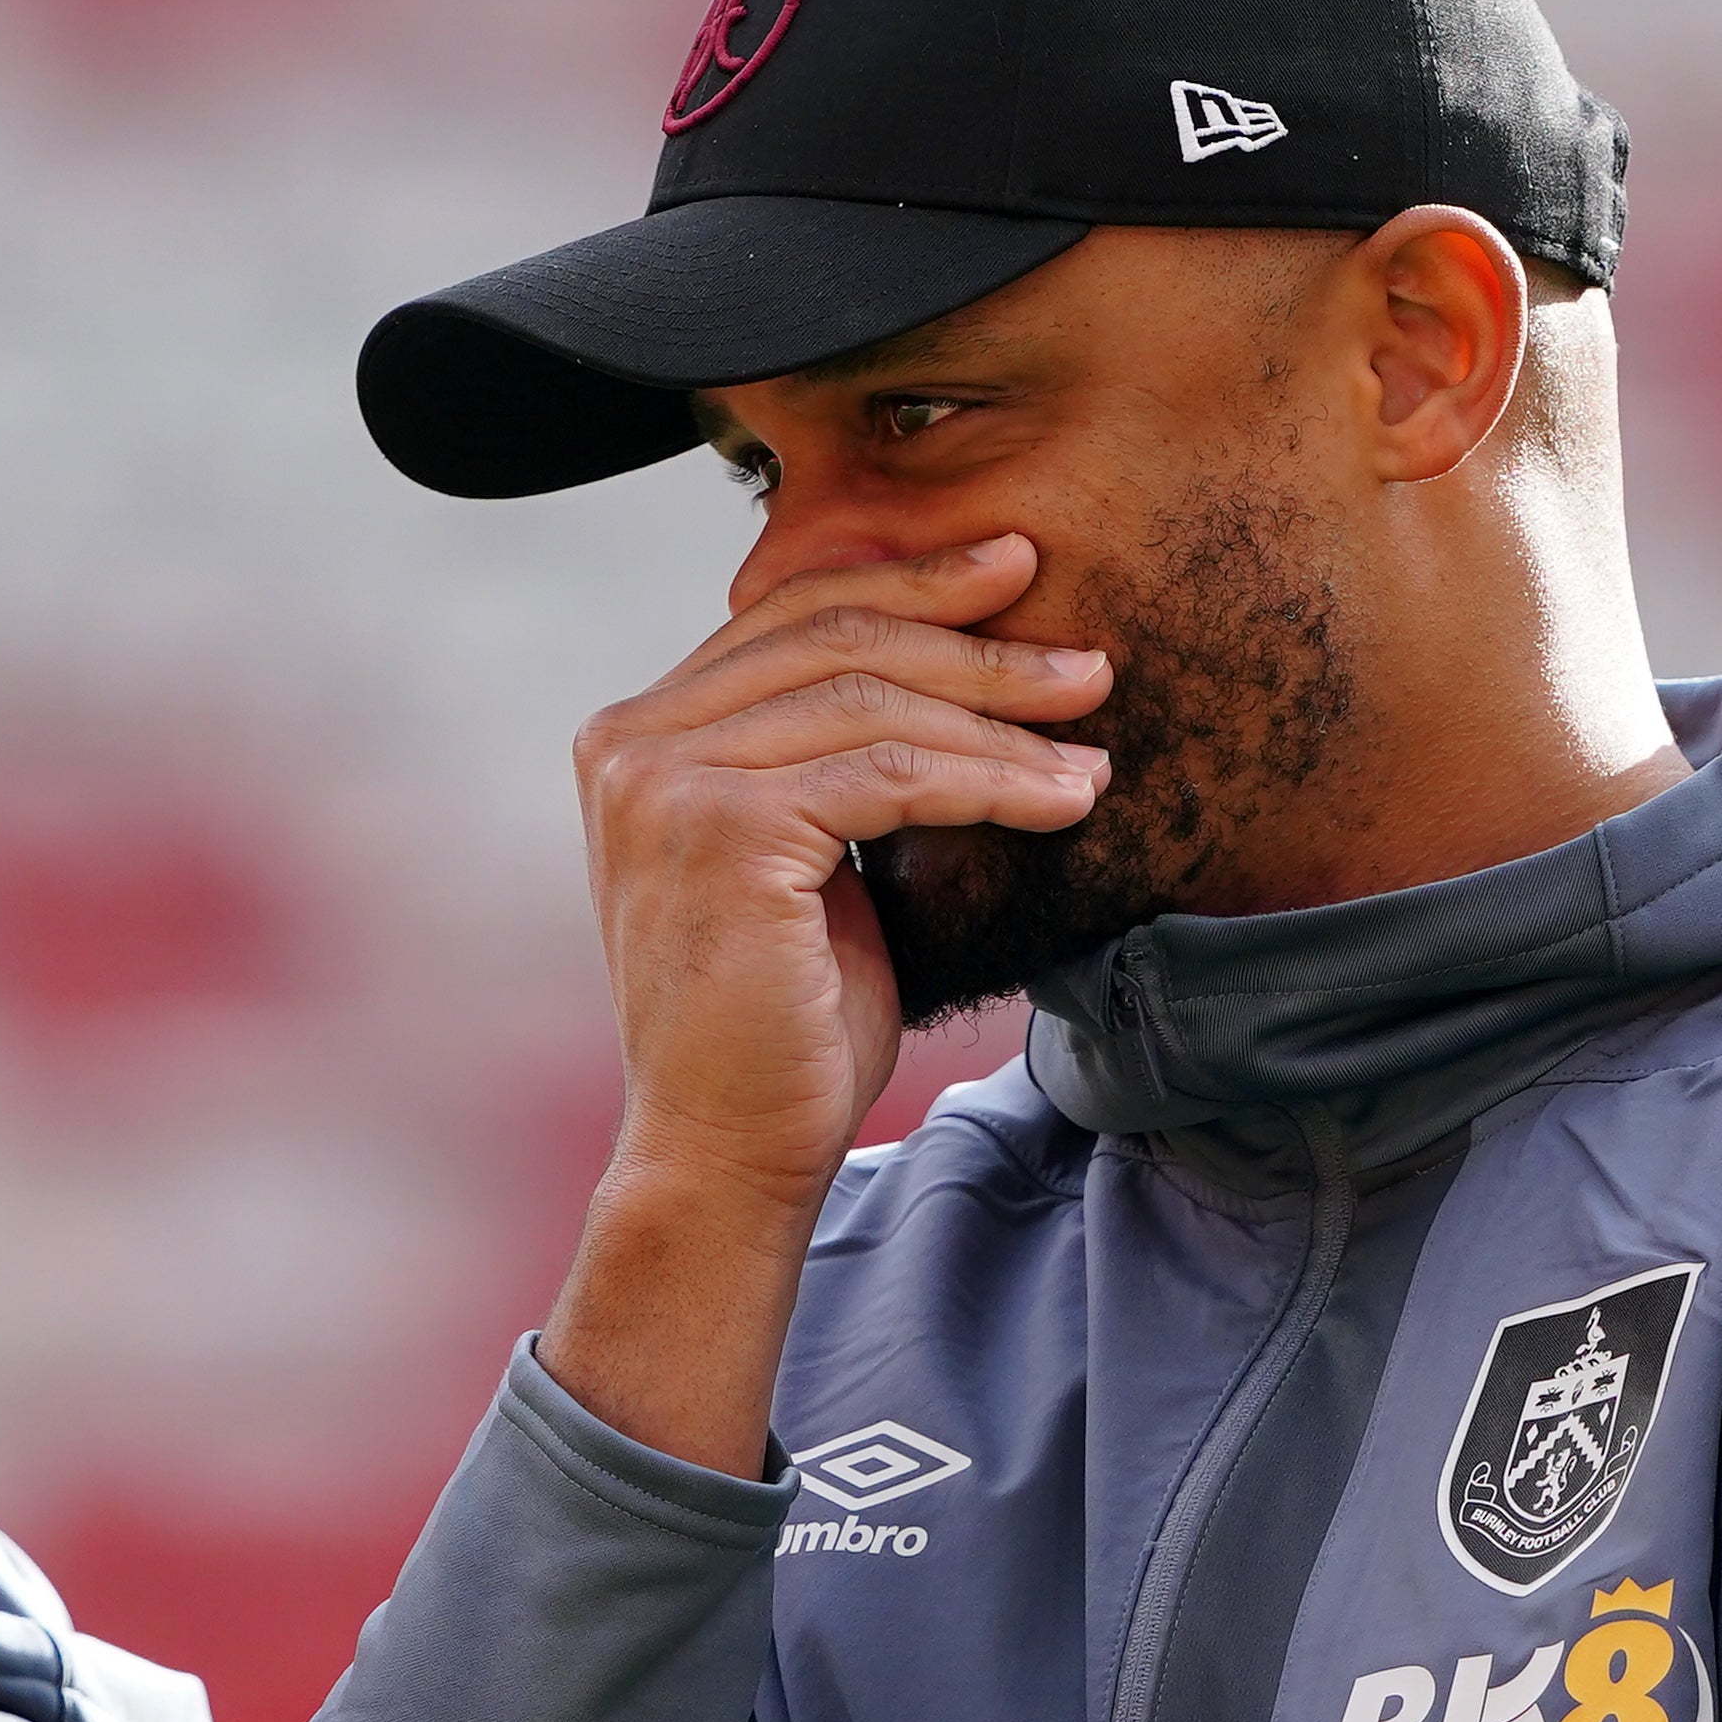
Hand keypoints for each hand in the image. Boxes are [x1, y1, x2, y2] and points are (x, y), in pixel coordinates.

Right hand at [542, 542, 1105, 1468]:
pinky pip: (887, 775)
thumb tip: (953, 661)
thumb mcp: (808, 857)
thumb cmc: (783, 1021)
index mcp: (637, 735)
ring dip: (1001, 721)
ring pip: (870, 703)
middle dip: (973, 640)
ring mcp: (662, 781)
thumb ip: (833, 757)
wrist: (730, 1150)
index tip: (1013, 571)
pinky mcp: (717, 829)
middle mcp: (629, 742)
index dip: (909, 583)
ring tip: (1092, 746)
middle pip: (832, 640)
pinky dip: (988, 781)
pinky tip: (1062, 800)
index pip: (789, 618)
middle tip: (1086, 660)